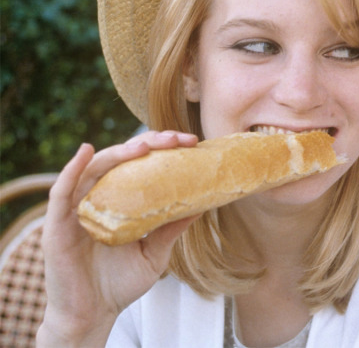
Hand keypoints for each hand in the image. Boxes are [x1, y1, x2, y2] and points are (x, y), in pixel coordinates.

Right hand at [37, 131, 198, 346]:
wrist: (92, 316)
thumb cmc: (121, 284)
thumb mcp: (155, 252)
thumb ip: (171, 228)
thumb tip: (203, 203)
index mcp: (122, 199)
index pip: (142, 163)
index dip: (165, 148)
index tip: (192, 143)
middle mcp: (99, 197)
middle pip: (121, 159)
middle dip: (150, 144)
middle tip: (177, 139)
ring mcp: (77, 209)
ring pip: (95, 168)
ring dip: (119, 152)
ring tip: (145, 146)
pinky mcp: (57, 225)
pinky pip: (61, 192)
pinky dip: (72, 169)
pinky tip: (86, 152)